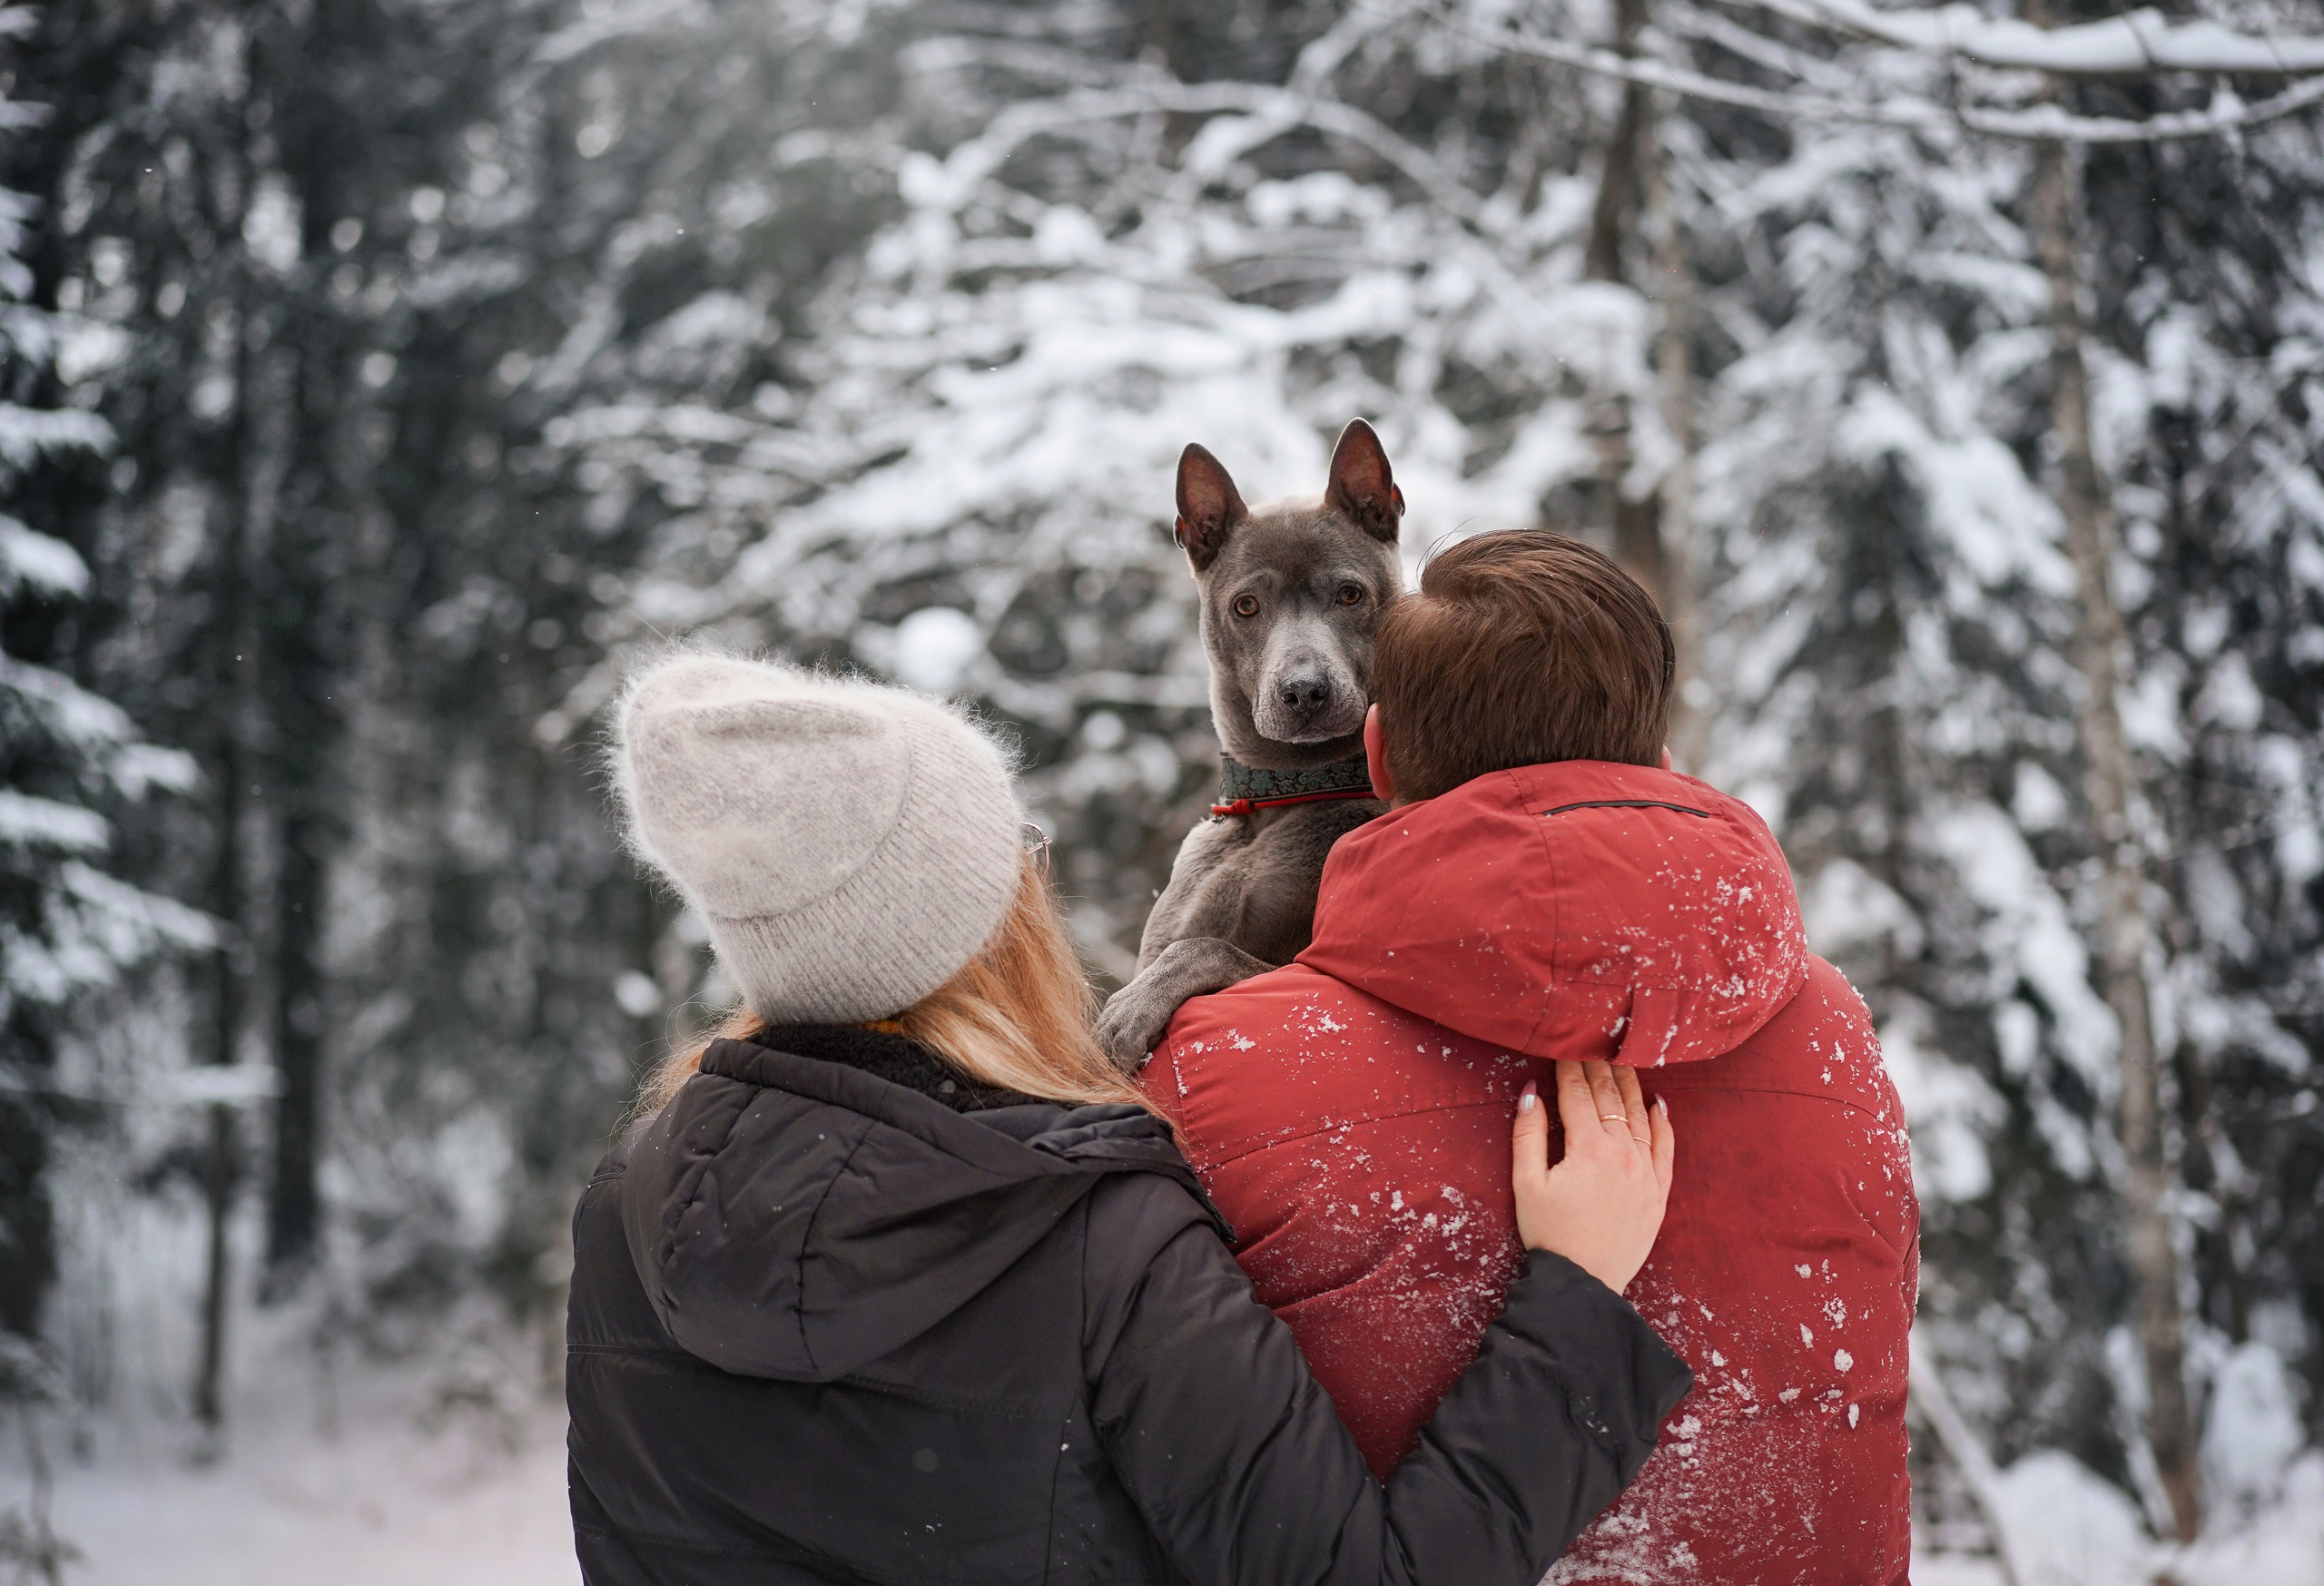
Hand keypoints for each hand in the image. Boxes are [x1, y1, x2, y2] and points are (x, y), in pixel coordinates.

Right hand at [1510, 1060, 1674, 1292]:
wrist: (1584, 1282)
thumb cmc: (1549, 1234)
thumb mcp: (1526, 1183)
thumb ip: (1528, 1133)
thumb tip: (1530, 1091)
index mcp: (1588, 1147)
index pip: (1578, 1094)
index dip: (1569, 1067)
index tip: (1564, 1046)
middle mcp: (1623, 1152)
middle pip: (1611, 1097)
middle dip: (1599, 1066)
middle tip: (1593, 1042)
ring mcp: (1646, 1171)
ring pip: (1640, 1116)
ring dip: (1630, 1085)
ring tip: (1622, 1060)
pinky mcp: (1659, 1192)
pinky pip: (1666, 1148)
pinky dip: (1664, 1123)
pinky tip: (1659, 1104)